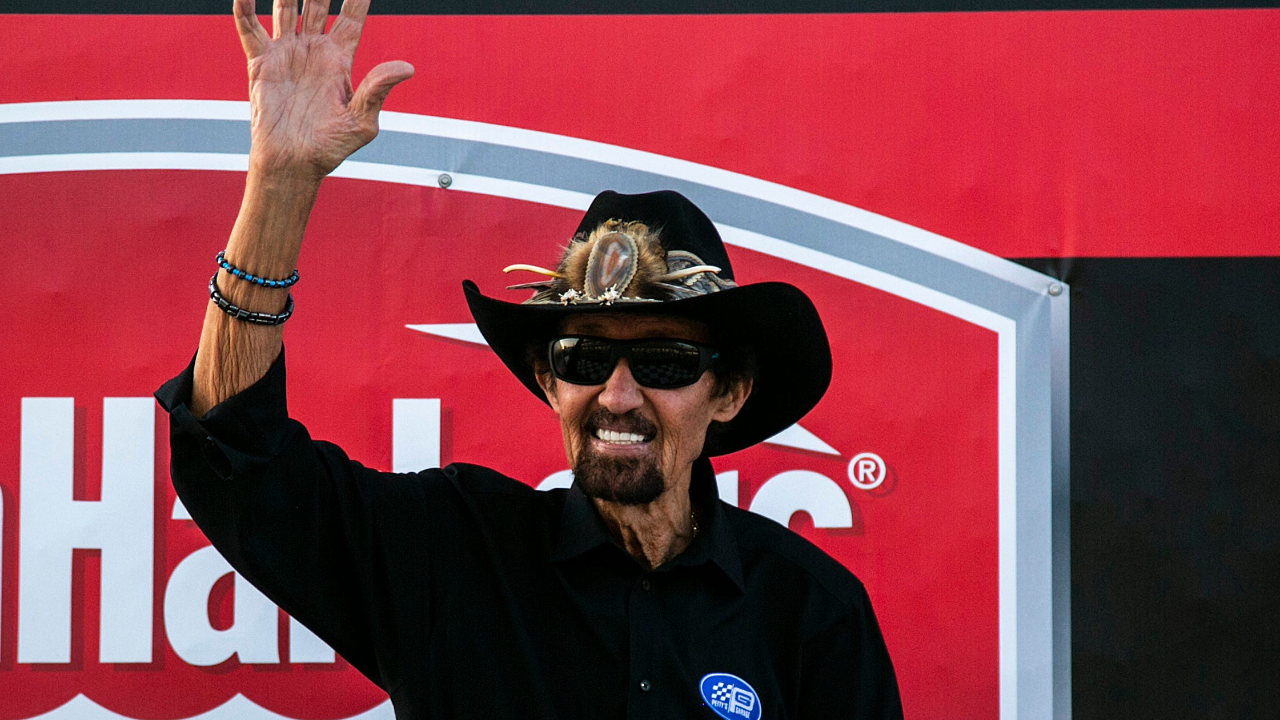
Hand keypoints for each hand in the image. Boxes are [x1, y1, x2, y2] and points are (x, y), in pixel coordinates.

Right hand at [234, 0, 413, 179]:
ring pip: (285, 7)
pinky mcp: (261, 63)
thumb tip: (407, 67)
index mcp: (339, 60)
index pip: (351, 17)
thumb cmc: (330, 147)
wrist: (293, 163)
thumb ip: (379, 89)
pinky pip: (250, 30)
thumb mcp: (362, 120)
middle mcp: (313, 50)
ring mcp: (286, 53)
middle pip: (318, 3)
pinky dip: (245, 10)